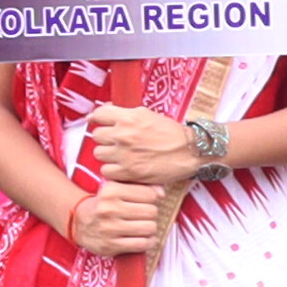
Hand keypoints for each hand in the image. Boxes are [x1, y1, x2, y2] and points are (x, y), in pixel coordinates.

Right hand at [68, 173, 169, 257]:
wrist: (79, 223)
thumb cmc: (104, 204)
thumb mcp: (116, 188)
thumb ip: (140, 186)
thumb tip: (162, 193)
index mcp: (111, 191)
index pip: (149, 195)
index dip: (153, 199)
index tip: (147, 202)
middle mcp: (109, 209)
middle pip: (151, 212)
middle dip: (152, 214)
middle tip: (145, 216)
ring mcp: (109, 228)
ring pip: (149, 228)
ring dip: (150, 228)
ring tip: (144, 227)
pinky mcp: (111, 245)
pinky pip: (142, 244)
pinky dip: (148, 242)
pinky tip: (145, 239)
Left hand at [80, 105, 208, 188]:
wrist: (190, 151)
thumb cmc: (171, 133)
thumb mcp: (147, 114)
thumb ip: (125, 114)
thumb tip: (101, 114)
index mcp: (128, 118)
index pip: (98, 115)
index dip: (98, 119)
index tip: (100, 123)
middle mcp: (124, 135)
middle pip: (96, 136)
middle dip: (105, 138)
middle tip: (117, 141)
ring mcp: (125, 155)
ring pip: (98, 154)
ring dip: (107, 155)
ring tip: (121, 155)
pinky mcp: (129, 172)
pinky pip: (105, 171)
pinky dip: (112, 170)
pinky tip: (123, 167)